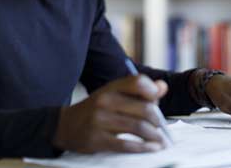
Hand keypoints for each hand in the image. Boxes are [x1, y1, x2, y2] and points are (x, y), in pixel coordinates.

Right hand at [52, 75, 168, 152]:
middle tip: (164, 130)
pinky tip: (151, 148)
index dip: (152, 90)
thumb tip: (162, 87)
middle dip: (158, 121)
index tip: (158, 101)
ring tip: (161, 141)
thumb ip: (138, 92)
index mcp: (111, 88)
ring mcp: (100, 120)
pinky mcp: (97, 139)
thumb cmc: (96, 110)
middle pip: (144, 108)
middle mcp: (105, 101)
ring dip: (154, 136)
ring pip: (138, 127)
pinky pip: (126, 144)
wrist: (65, 126)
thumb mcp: (113, 95)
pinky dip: (143, 148)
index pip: (137, 82)